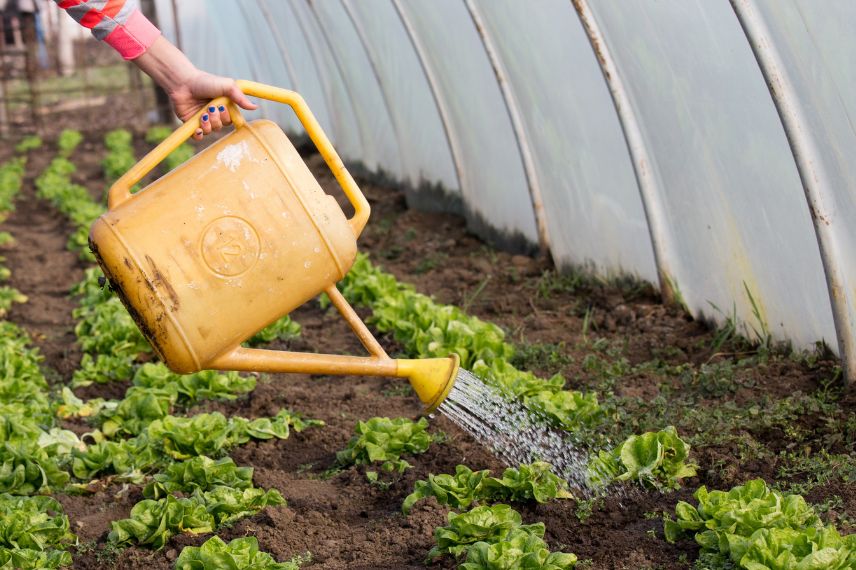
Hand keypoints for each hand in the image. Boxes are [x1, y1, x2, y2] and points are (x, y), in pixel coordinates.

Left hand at [133, 37, 257, 140]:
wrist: (183, 83)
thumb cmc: (205, 82)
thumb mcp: (227, 86)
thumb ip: (240, 97)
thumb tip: (255, 107)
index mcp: (225, 107)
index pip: (232, 120)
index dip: (228, 117)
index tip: (223, 107)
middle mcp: (215, 115)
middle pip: (221, 126)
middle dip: (217, 118)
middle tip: (210, 107)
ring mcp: (203, 120)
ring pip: (210, 131)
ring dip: (208, 123)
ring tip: (202, 113)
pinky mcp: (192, 124)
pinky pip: (198, 137)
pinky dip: (199, 134)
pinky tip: (198, 128)